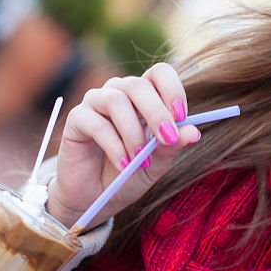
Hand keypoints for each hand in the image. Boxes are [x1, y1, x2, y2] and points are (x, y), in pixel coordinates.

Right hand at [45, 63, 200, 229]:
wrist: (95, 197)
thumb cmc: (128, 175)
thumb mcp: (157, 164)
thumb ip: (172, 146)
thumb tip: (194, 132)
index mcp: (142, 97)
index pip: (159, 73)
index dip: (172, 89)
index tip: (182, 116)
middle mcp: (118, 93)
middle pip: (138, 85)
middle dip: (156, 112)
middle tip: (168, 139)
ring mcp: (95, 103)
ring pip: (116, 100)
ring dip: (133, 132)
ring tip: (141, 160)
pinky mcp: (76, 119)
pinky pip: (96, 123)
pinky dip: (114, 146)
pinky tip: (123, 165)